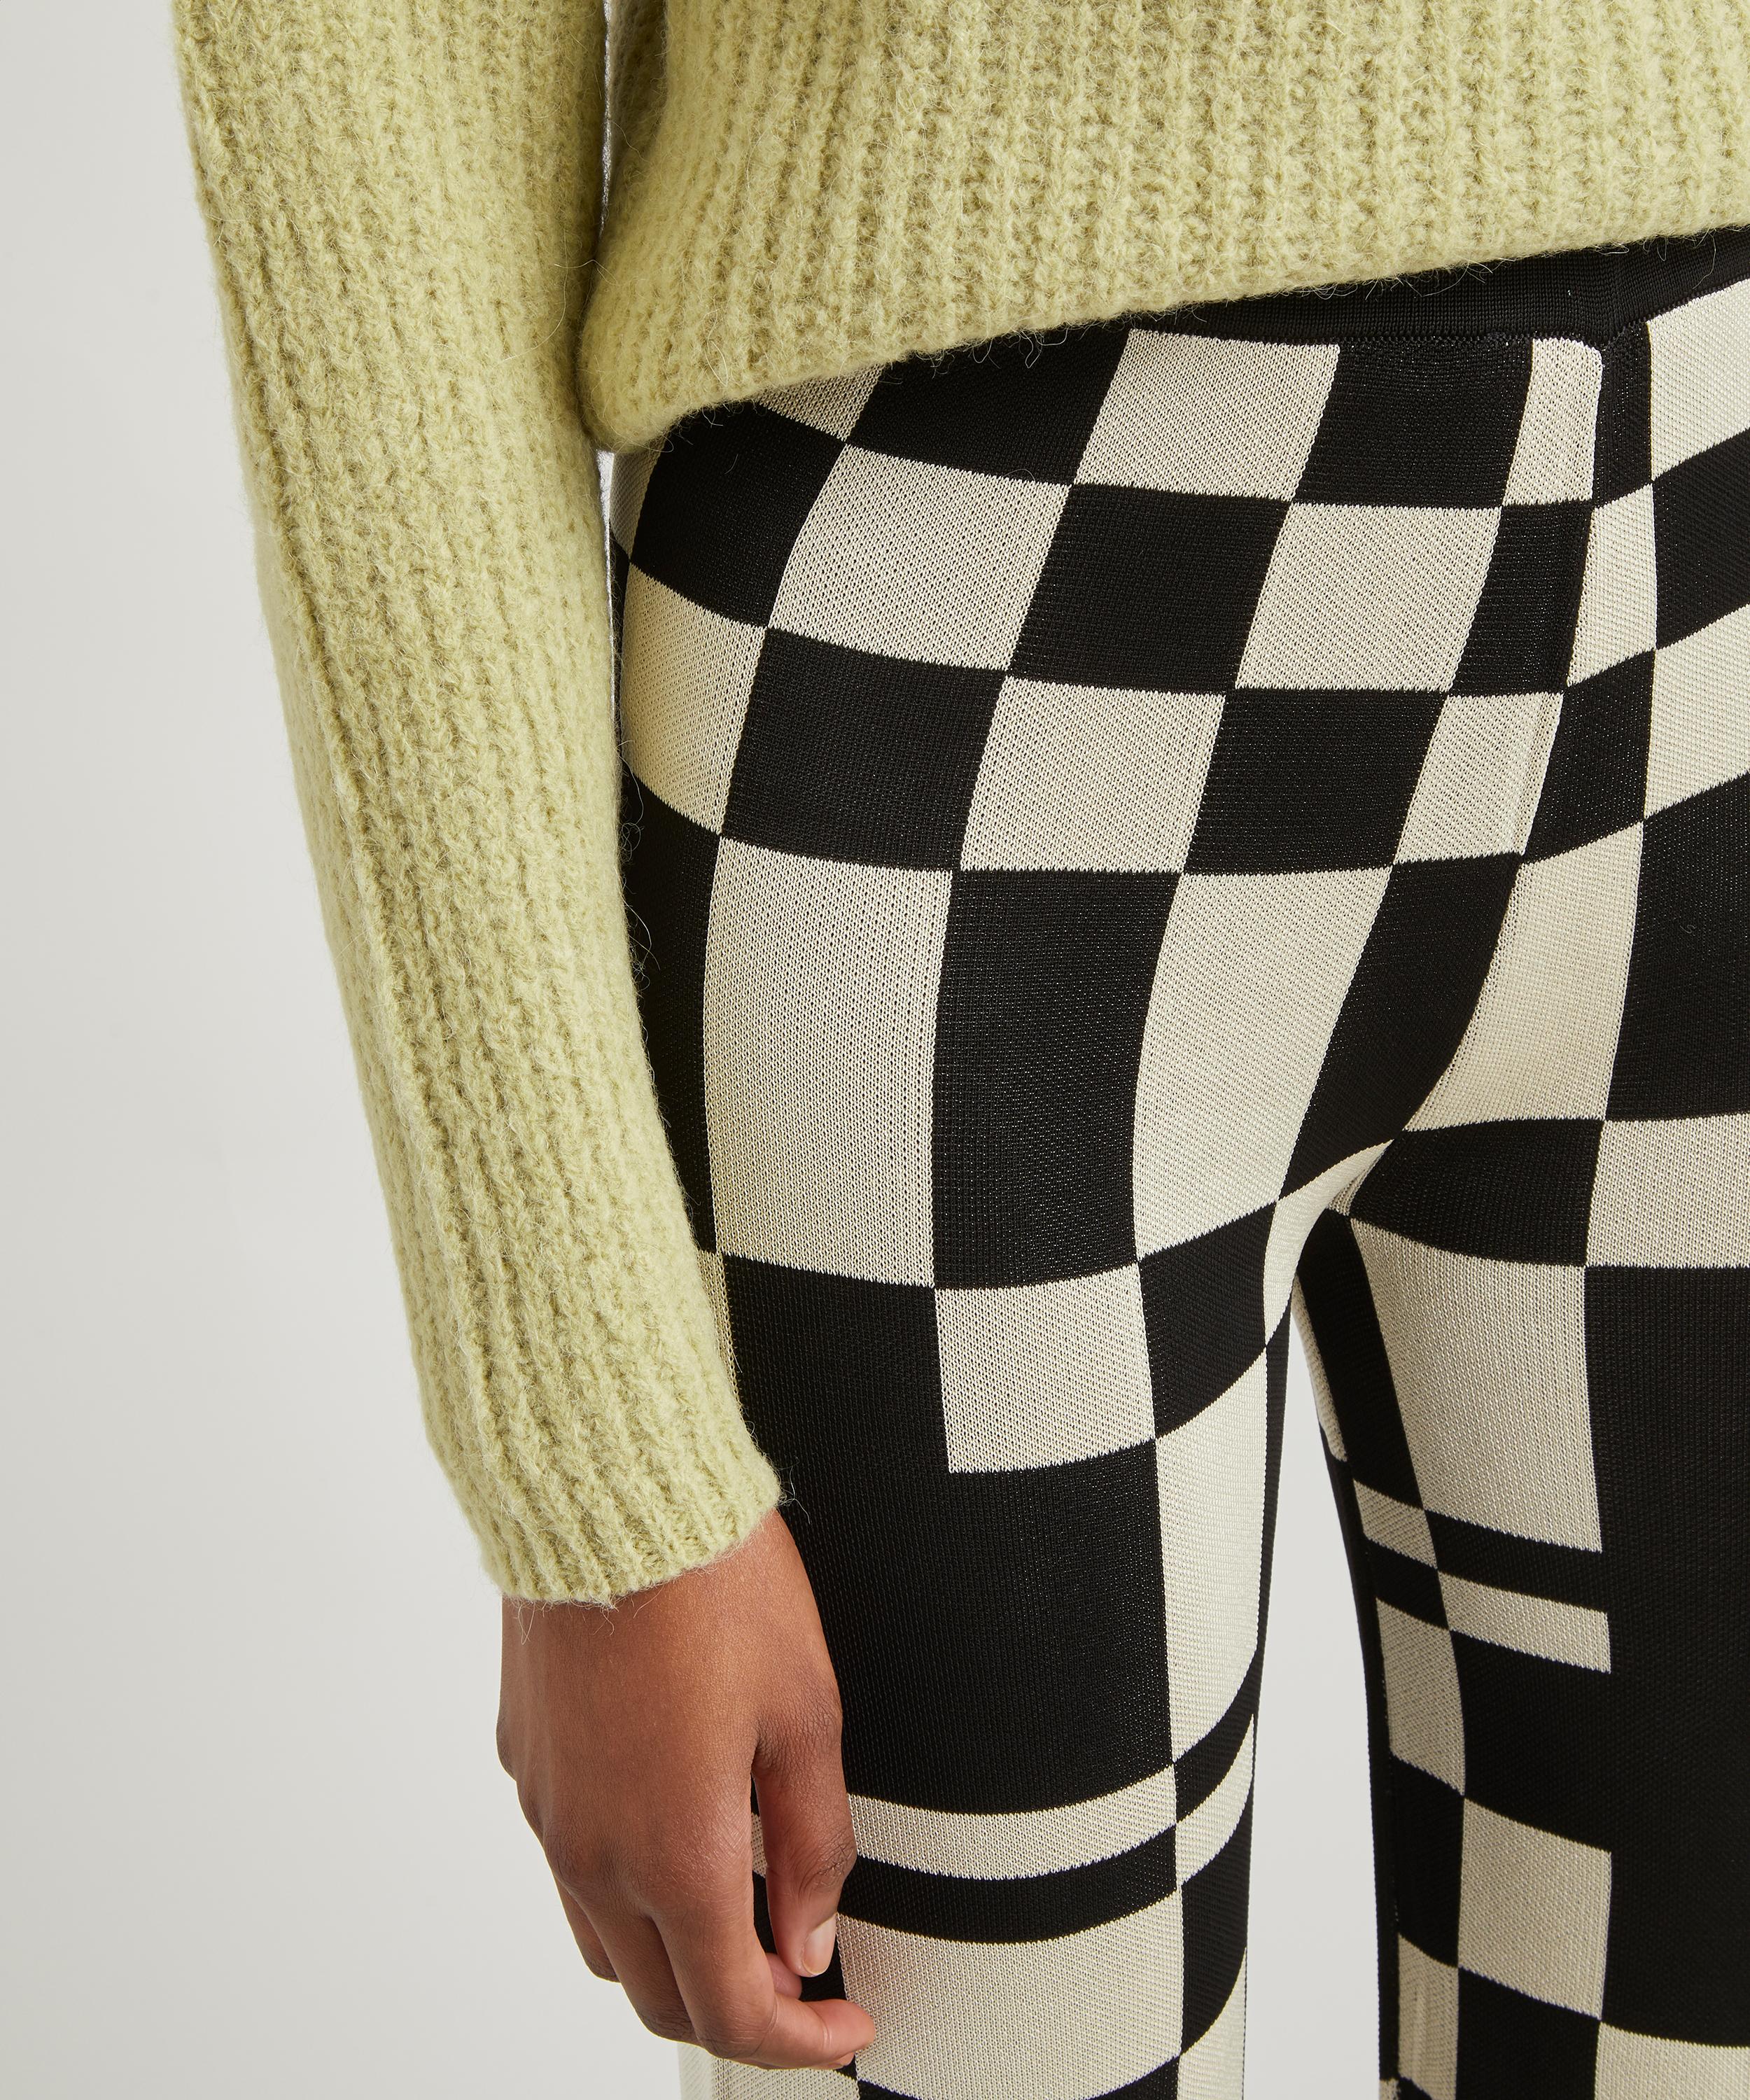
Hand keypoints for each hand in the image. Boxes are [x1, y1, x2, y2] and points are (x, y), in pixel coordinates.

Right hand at [497, 1510, 874, 2070]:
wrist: (608, 1489)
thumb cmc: (712, 1584)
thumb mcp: (807, 1714)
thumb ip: (815, 1841)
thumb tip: (812, 1933)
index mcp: (674, 1855)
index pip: (733, 2012)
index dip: (799, 2041)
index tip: (843, 2025)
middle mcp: (594, 1853)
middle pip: (661, 1997)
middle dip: (738, 2009)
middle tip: (801, 1969)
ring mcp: (548, 1811)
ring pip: (605, 1941)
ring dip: (673, 1954)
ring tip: (742, 1904)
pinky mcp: (525, 1761)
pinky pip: (570, 1864)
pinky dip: (625, 1886)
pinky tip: (674, 1826)